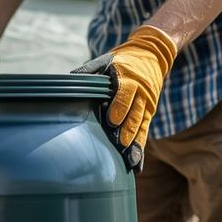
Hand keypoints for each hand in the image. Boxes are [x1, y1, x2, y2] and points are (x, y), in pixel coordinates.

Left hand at [72, 25, 177, 169]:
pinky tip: (136, 166)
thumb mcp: (106, 60)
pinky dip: (140, 150)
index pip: (125, 93)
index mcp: (129, 77)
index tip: (112, 121)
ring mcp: (146, 106)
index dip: (119, 107)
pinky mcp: (148, 115)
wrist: (152, 55)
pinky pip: (144, 134)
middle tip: (120, 144)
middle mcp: (141, 92)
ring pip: (141, 127)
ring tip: (130, 160)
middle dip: (127, 130)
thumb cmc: (122, 60)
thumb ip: (90, 70)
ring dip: (135, 144)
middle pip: (134, 114)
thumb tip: (70, 79)